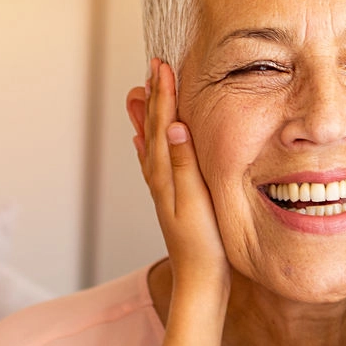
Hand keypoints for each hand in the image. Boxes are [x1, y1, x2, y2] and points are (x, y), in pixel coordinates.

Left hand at [135, 58, 228, 297]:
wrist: (200, 280)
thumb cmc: (203, 245)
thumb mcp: (197, 201)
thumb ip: (185, 163)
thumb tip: (175, 126)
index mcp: (165, 173)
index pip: (164, 123)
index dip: (164, 93)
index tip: (163, 64)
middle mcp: (159, 177)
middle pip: (154, 127)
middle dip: (155, 95)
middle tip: (154, 66)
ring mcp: (163, 188)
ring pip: (152, 141)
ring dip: (150, 115)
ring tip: (143, 91)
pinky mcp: (171, 199)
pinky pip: (155, 162)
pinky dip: (149, 145)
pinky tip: (144, 140)